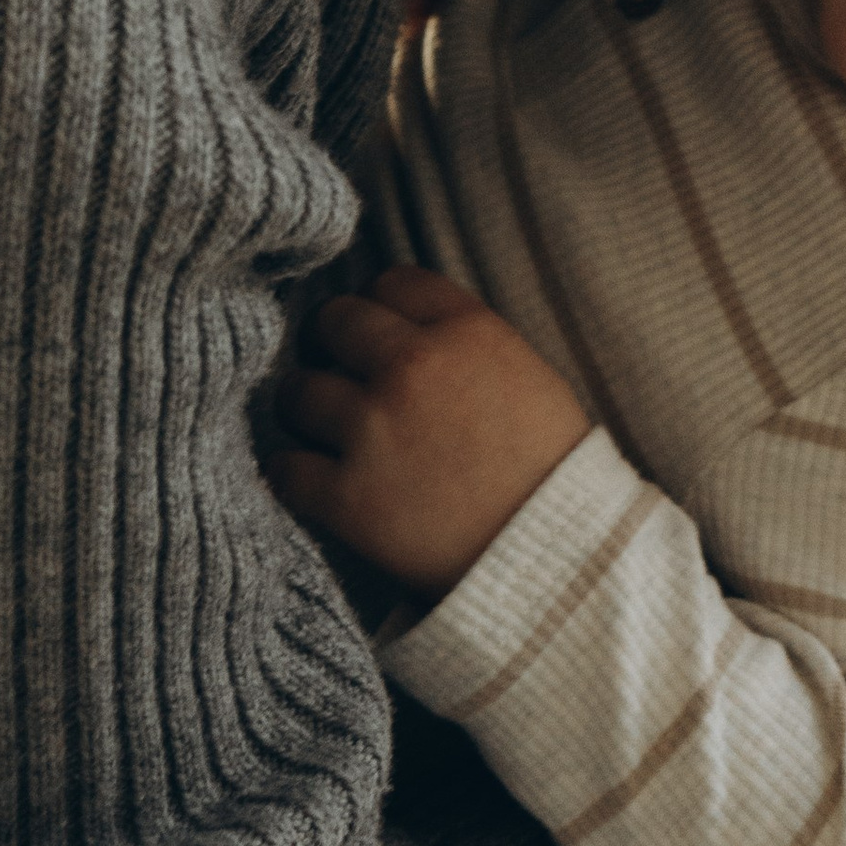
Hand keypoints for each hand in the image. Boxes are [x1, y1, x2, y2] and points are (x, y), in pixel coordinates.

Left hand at [268, 268, 590, 597]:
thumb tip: (399, 330)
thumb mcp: (525, 377)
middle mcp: (415, 367)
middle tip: (334, 374)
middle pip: (334, 321)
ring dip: (305, 410)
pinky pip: (285, 468)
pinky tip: (315, 482)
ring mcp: (376, 430)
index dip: (378, 307)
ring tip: (322, 431)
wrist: (560, 563)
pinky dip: (294, 475)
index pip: (391, 282)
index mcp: (468, 332)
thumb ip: (462, 341)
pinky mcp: (349, 499)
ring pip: (296, 392)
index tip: (374, 334)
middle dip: (329, 345)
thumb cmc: (550, 473)